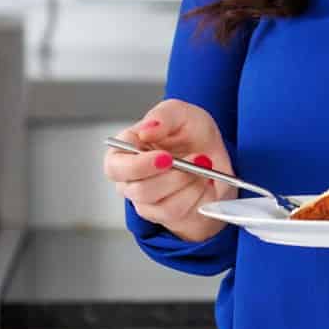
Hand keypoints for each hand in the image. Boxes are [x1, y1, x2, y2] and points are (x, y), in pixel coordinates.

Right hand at [104, 98, 235, 244]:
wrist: (213, 155)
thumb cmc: (190, 132)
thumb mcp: (180, 113)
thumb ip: (163, 117)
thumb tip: (146, 130)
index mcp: (124, 152)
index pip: (115, 167)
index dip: (138, 166)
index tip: (165, 157)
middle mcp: (130, 180)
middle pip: (139, 191)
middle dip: (173, 177)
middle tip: (196, 159)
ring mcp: (146, 201)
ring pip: (161, 205)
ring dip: (189, 185)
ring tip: (203, 166)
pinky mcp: (164, 215)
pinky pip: (179, 213)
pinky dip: (198, 196)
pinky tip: (204, 181)